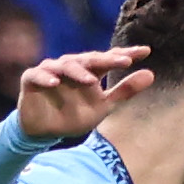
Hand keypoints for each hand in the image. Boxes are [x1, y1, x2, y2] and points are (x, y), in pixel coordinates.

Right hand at [15, 44, 152, 141]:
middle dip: (107, 59)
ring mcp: (51, 70)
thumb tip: (151, 74)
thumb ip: (125, 90)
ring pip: (65, 65)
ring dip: (77, 71)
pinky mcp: (31, 79)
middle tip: (126, 60)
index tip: (145, 51)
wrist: (45, 132)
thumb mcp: (104, 106)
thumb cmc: (74, 114)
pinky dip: (45, 77)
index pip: (109, 58)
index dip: (126, 53)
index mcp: (90, 70)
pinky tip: (54, 82)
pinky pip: (37, 75)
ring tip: (90, 79)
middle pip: (90, 59)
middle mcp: (71, 66)